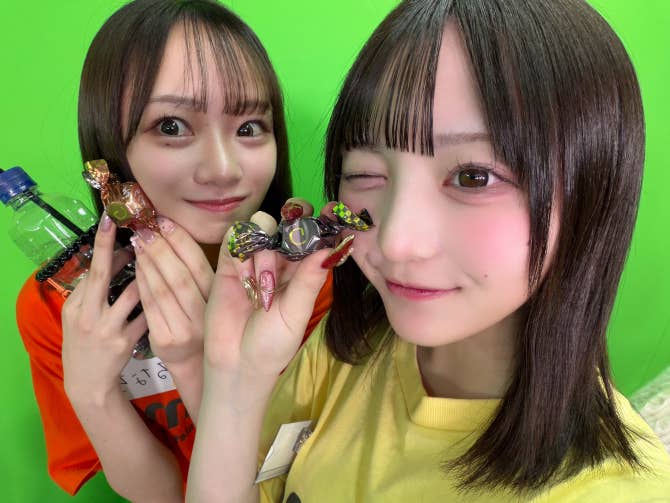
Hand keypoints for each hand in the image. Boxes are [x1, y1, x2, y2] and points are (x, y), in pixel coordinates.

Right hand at [62, 213, 147, 403]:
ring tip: (157, 259)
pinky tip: (169, 294)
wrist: (87, 382)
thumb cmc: (85, 342)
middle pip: (104, 277)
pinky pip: (146, 316)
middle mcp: (87, 315)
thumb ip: (92, 290)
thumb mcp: (79, 316)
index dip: (102, 245)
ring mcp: (106, 330)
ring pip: (132, 294)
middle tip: (137, 229)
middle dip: (118, 251)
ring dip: (147, 275)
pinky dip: (156, 303)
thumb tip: (114, 256)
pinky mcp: (124, 344)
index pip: (91, 270)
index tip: (110, 220)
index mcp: (75, 305)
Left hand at [131, 217, 213, 367]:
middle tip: (143, 229)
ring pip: (162, 290)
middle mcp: (205, 314)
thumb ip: (198, 272)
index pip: (198, 264)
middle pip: (179, 276)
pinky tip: (135, 268)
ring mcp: (185, 329)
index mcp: (219, 298)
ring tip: (137, 243)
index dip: (180, 241)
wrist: (194, 362)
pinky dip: (141, 284)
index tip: (163, 221)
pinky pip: (149, 307)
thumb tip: (174, 232)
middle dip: (159, 248)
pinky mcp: (165, 340)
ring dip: (147, 263)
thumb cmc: (200, 321)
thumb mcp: (209, 297)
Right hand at [204, 200, 349, 377]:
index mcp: (302, 270)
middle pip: (288, 222)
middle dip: (294, 218)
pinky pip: (236, 240)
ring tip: (264, 287)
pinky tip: (245, 279)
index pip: (315, 237)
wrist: (236, 364)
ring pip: (262, 228)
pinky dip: (242, 253)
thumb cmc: (273, 344)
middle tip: (297, 225)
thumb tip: (332, 249)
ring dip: (266, 250)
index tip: (334, 212)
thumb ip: (309, 280)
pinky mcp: (228, 264)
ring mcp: (254, 259)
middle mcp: (280, 260)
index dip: (324, 222)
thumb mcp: (296, 313)